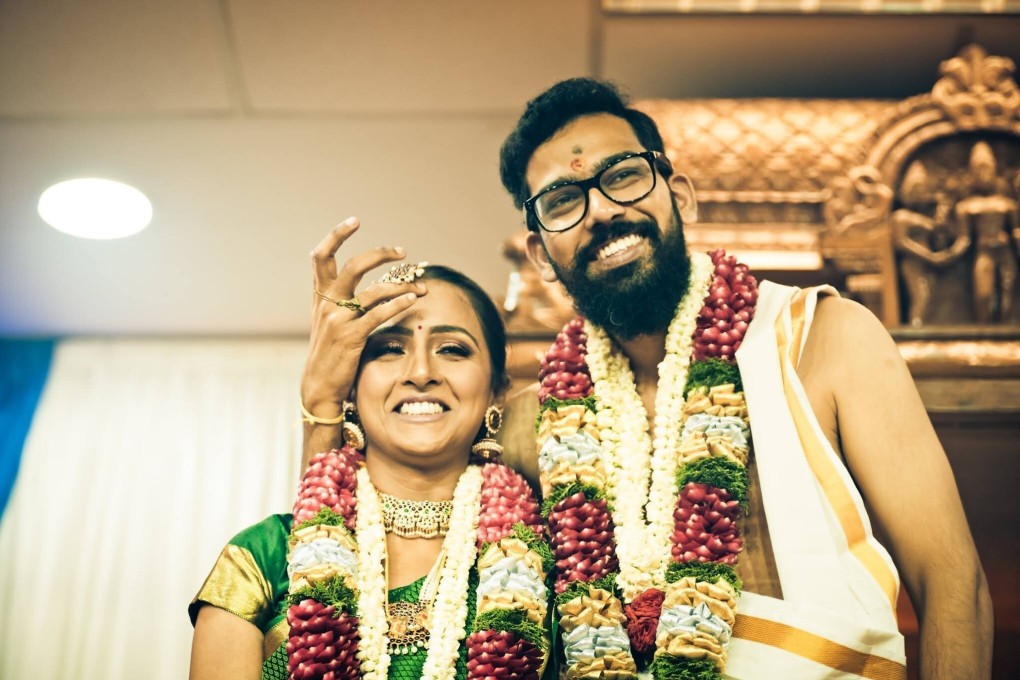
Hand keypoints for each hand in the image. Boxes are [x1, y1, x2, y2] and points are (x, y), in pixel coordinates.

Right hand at [300, 217, 426, 419]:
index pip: (321, 256)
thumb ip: (340, 302)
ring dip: (401, 285)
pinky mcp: (352, 337)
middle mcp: (327, 304)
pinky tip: (414, 298)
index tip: (355, 221)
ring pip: (373, 291)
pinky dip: (399, 303)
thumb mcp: (328, 323)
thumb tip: (365, 286)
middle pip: (352, 266)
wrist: (318, 386)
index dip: (336, 235)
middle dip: (379, 254)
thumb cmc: (330, 354)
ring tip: (421, 286)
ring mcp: (338, 320)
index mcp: (320, 297)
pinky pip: (379, 314)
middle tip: (402, 252)